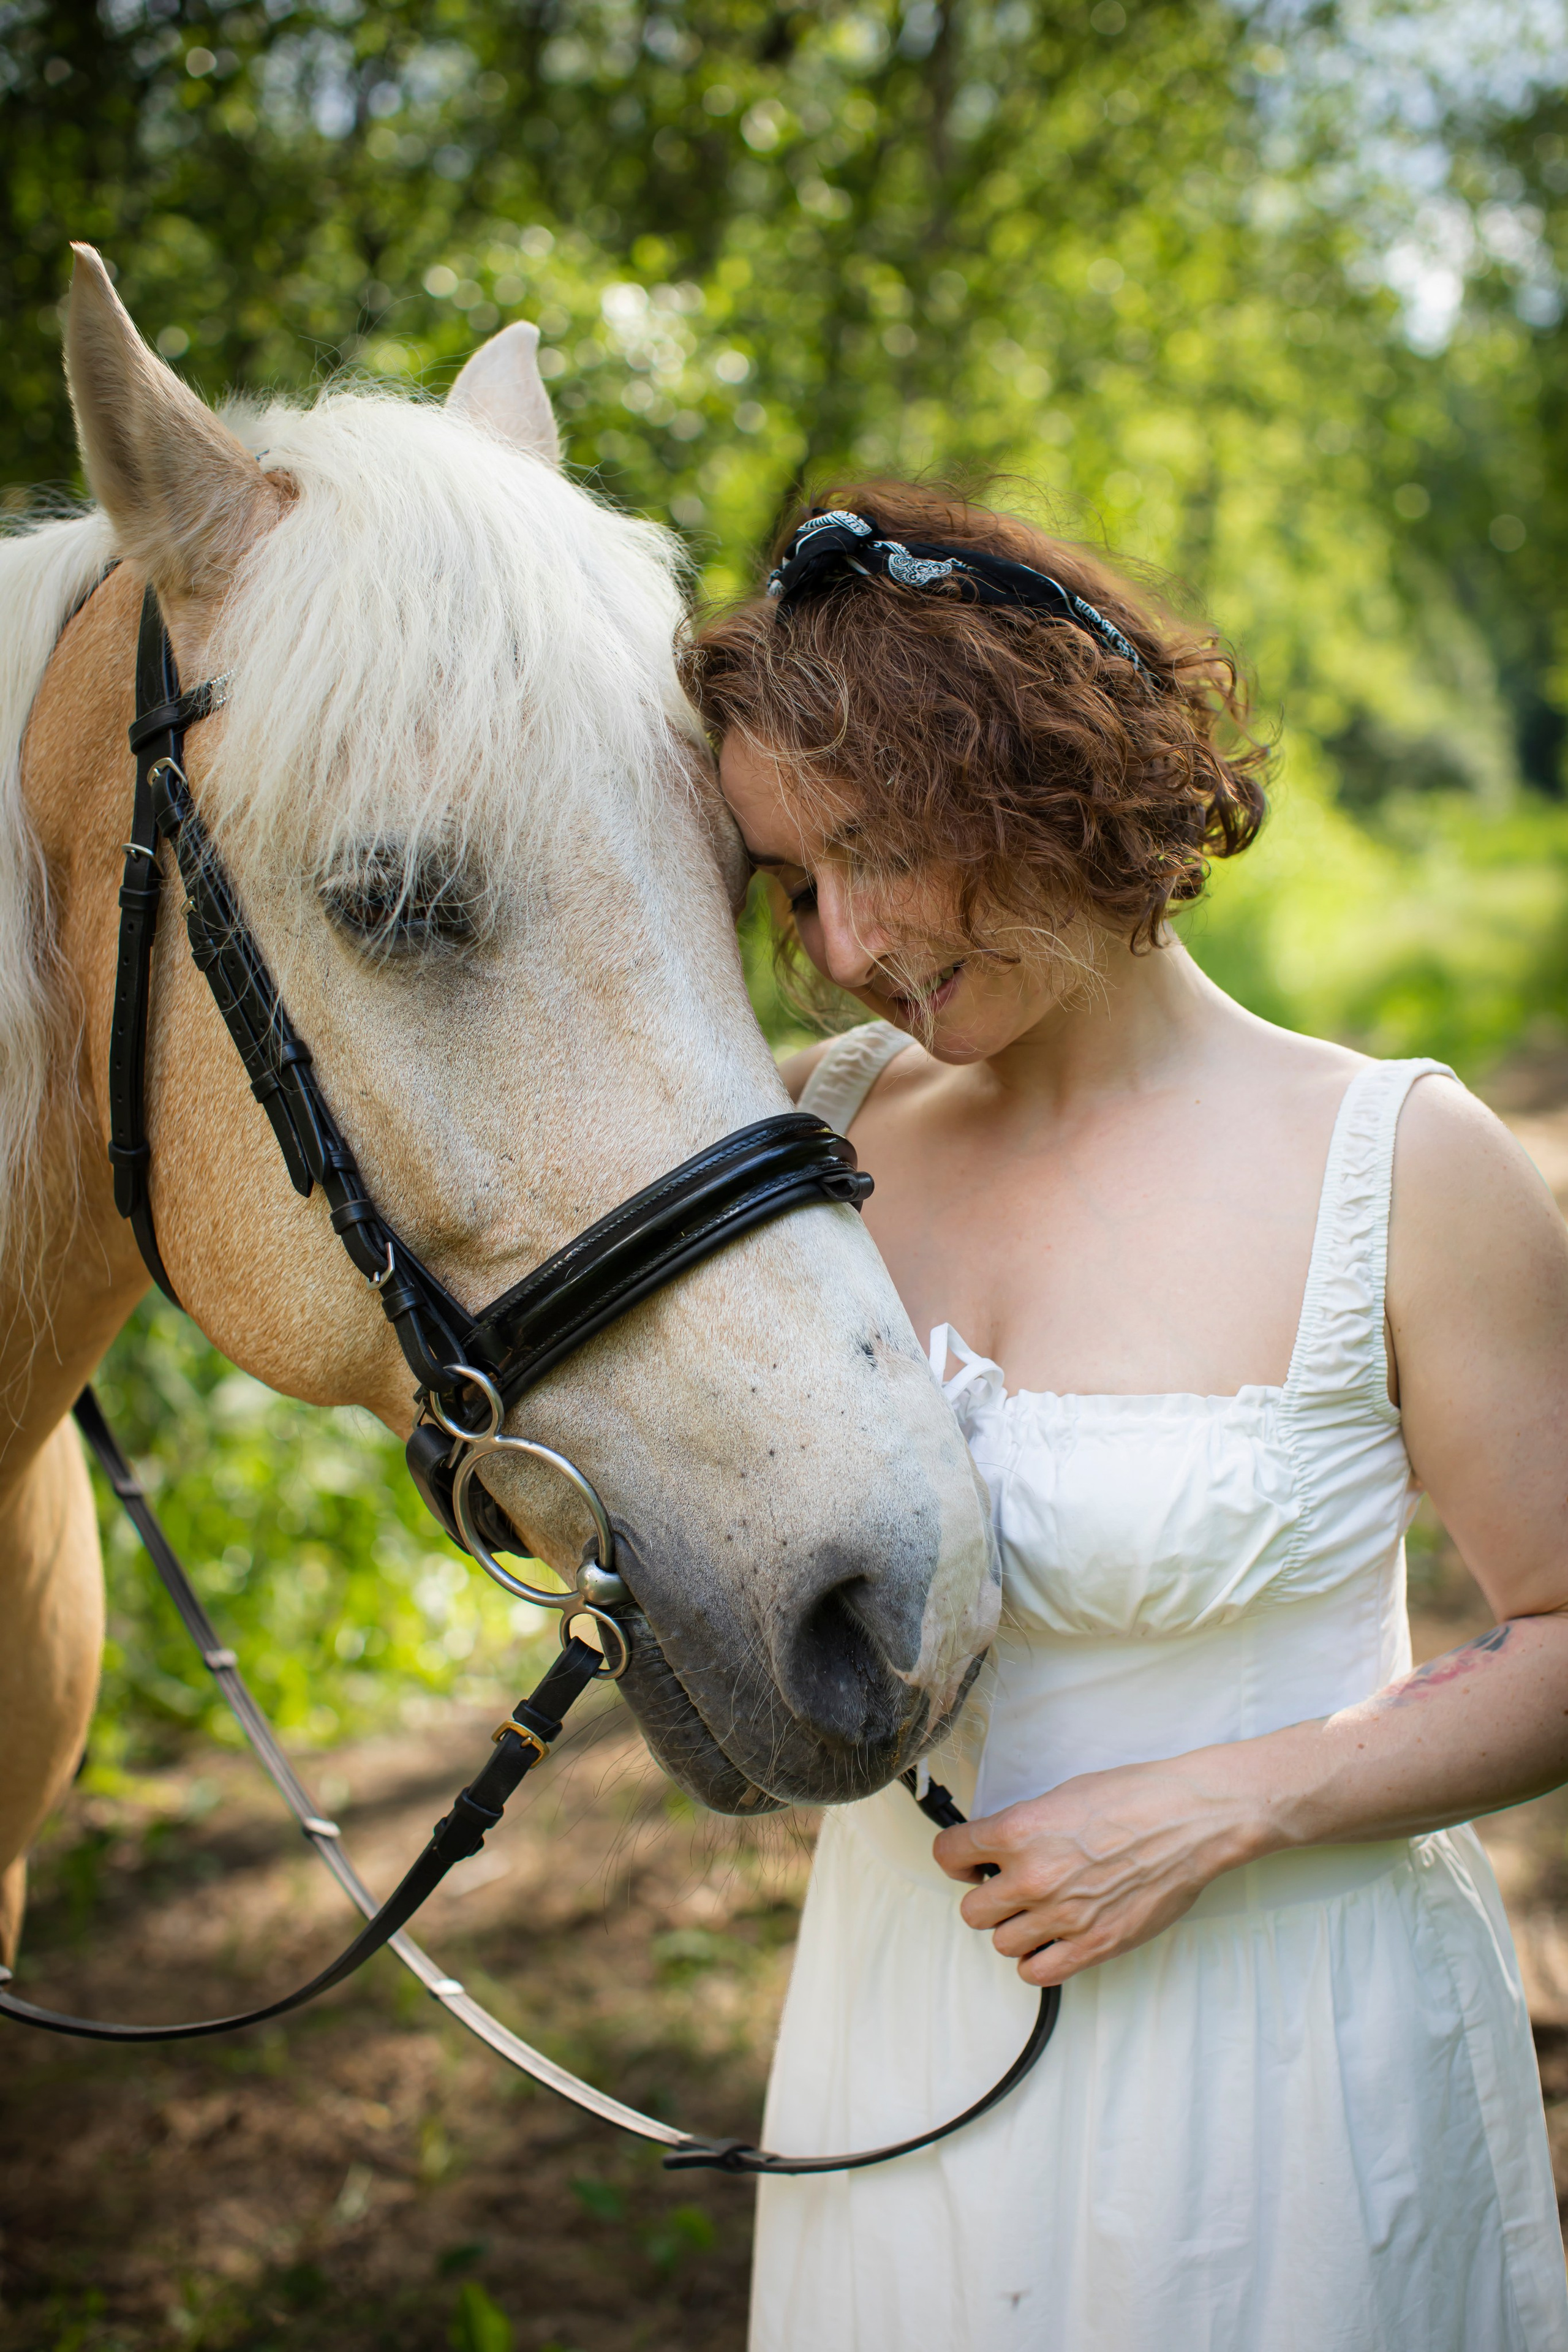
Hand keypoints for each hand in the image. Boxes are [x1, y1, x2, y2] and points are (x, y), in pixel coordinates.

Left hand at [932, 1754, 1263, 1985]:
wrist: (1190, 1820)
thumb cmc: (1134, 1798)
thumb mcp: (1062, 1795)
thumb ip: (1023, 1826)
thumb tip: (999, 1848)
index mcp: (1019, 1829)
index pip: (948, 1854)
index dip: (957, 1859)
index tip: (971, 1863)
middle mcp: (1033, 1876)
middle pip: (972, 1911)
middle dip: (987, 1899)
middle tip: (1009, 1889)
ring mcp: (1062, 1916)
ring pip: (1002, 1944)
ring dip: (1015, 1930)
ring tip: (1039, 1914)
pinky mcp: (1094, 1946)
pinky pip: (1037, 1972)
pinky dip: (1037, 1961)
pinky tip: (1052, 1941)